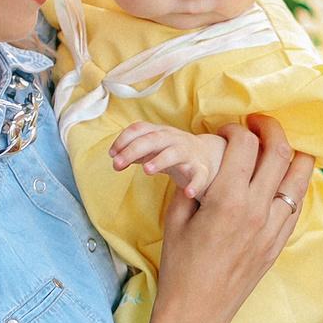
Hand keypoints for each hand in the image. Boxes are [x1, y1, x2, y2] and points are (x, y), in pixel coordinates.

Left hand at [112, 122, 227, 199]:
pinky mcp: (202, 169)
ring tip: (147, 171)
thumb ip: (135, 153)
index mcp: (160, 132)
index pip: (140, 128)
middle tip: (117, 164)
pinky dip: (195, 184)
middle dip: (133, 150)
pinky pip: (200, 175)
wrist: (209, 157)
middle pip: (153, 139)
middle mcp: (174, 139)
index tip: (112, 154)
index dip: (123, 139)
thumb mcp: (154, 149)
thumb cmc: (174, 153)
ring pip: (175, 152)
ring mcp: (189, 153)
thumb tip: (116, 159)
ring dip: (160, 160)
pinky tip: (188, 193)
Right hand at [153, 117, 311, 322]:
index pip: (245, 145)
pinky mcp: (280, 243)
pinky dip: (293, 183)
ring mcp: (274, 228)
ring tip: (279, 146)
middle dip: (271, 128)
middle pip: (280, 151)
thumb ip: (192, 184)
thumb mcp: (176, 219)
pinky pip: (297, 203)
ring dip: (293, 153)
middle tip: (259, 124)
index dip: (235, 130)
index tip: (226, 131)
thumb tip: (202, 159)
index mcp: (227, 200)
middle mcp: (257, 210)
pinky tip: (281, 178)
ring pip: (301, 175)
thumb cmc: (179, 266)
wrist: (197, 312)